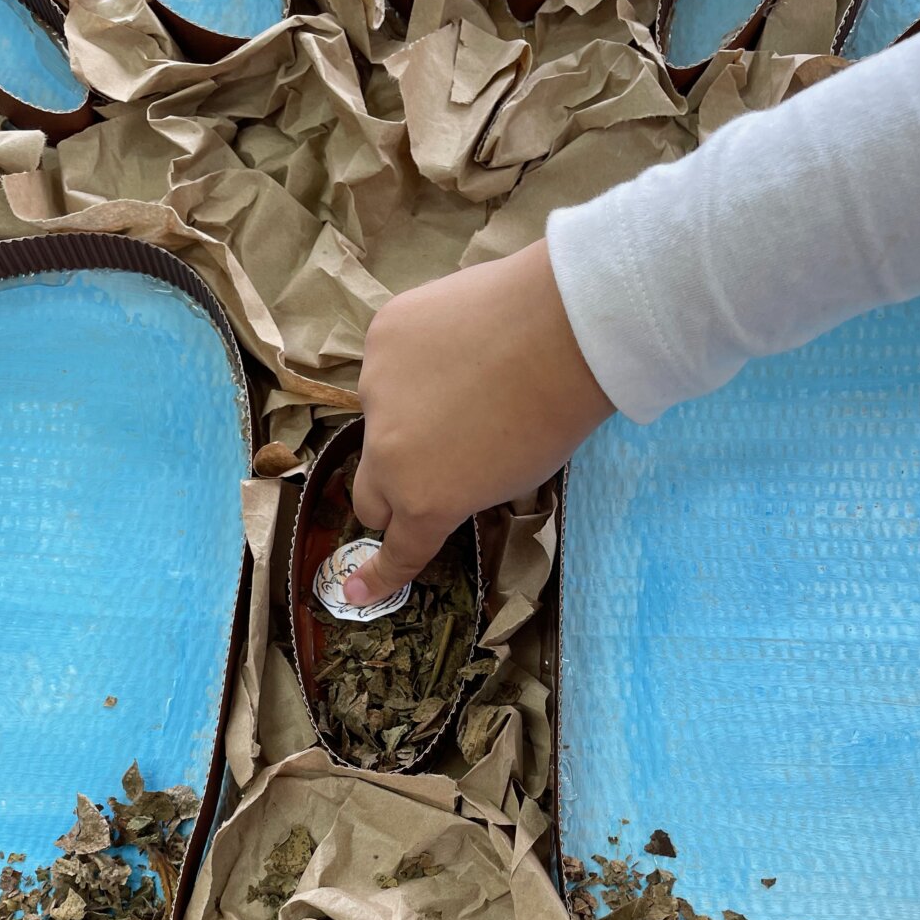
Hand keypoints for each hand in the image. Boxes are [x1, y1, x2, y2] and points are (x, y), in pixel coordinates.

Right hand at [344, 237, 613, 606]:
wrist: (563, 328)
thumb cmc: (555, 415)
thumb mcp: (511, 481)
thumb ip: (458, 492)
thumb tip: (436, 481)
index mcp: (427, 502)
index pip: (396, 550)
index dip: (378, 575)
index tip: (355, 591)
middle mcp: (388, 455)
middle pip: (369, 494)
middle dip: (393, 490)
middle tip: (433, 461)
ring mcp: (376, 392)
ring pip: (378, 418)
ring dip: (405, 414)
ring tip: (464, 380)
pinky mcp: (381, 338)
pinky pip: (387, 361)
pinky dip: (413, 360)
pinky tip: (457, 340)